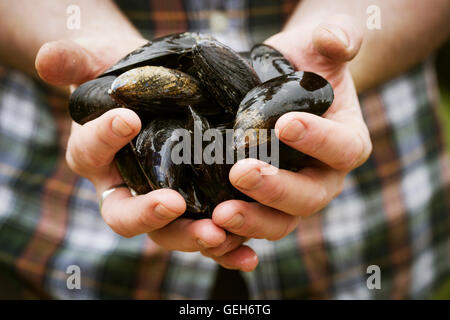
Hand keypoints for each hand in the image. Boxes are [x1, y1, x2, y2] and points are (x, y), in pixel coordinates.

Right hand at [36, 38, 254, 271]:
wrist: (159, 92)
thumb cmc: (125, 78)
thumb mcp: (98, 63)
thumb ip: (75, 62)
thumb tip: (50, 59)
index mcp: (95, 156)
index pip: (91, 152)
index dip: (104, 138)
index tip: (127, 119)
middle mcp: (126, 187)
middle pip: (128, 216)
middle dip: (150, 215)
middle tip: (174, 204)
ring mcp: (162, 200)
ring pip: (170, 232)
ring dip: (193, 237)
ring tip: (220, 235)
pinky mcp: (197, 205)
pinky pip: (207, 231)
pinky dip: (226, 246)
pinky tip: (248, 253)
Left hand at [208, 15, 371, 268]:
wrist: (282, 88)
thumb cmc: (304, 66)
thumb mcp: (321, 45)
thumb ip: (335, 38)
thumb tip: (336, 40)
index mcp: (345, 143)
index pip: (341, 149)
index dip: (318, 141)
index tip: (285, 124)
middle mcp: (322, 178)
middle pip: (308, 197)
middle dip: (275, 189)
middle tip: (241, 172)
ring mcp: (290, 196)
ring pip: (279, 222)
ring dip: (251, 221)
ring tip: (219, 214)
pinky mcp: (261, 204)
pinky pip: (250, 227)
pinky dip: (231, 237)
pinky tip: (206, 232)